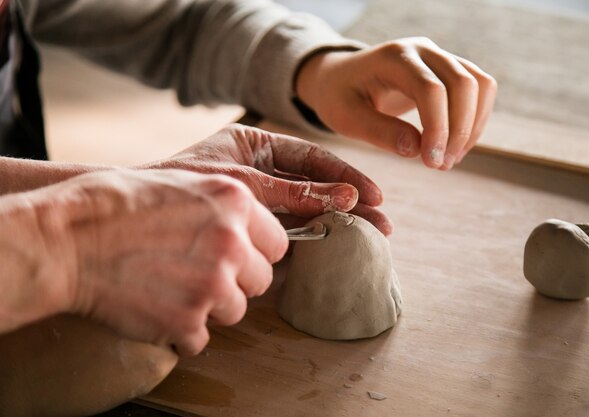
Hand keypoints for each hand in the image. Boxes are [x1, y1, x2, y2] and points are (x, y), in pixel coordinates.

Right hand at [14, 169, 287, 356]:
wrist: (68, 240)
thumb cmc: (115, 205)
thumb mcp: (182, 182)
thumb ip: (224, 206)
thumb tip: (249, 228)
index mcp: (235, 201)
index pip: (278, 243)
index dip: (257, 253)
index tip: (239, 258)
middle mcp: (233, 242)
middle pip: (261, 279)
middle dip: (236, 282)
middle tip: (200, 275)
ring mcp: (213, 284)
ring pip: (236, 310)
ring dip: (209, 307)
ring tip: (172, 290)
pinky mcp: (188, 320)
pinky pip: (202, 338)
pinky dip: (182, 331)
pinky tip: (157, 309)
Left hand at [141, 124, 391, 234]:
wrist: (134, 214)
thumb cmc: (184, 183)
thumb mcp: (245, 183)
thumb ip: (294, 192)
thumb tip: (344, 197)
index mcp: (260, 144)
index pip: (313, 158)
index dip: (346, 176)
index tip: (372, 196)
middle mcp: (263, 168)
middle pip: (317, 184)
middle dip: (350, 203)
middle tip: (382, 225)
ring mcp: (257, 196)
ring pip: (306, 207)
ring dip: (337, 221)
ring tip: (369, 236)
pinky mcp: (250, 222)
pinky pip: (287, 227)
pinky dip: (310, 237)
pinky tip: (333, 246)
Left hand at [296, 37, 497, 169]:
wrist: (341, 78)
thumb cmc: (340, 97)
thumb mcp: (346, 118)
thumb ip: (379, 132)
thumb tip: (416, 150)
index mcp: (392, 57)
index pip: (430, 89)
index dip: (438, 128)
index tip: (431, 162)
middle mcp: (422, 49)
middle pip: (463, 83)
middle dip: (459, 130)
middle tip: (439, 165)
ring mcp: (439, 56)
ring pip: (480, 85)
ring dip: (472, 127)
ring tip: (448, 160)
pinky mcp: (450, 68)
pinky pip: (480, 90)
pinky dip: (475, 121)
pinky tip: (453, 147)